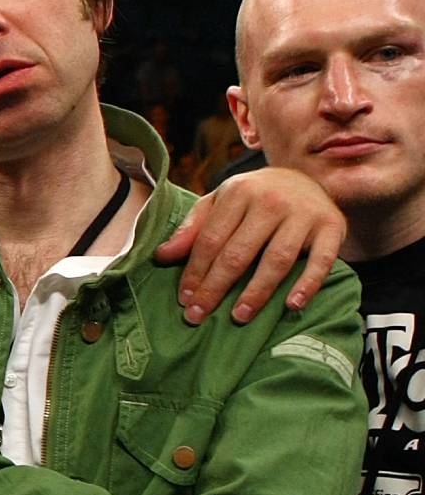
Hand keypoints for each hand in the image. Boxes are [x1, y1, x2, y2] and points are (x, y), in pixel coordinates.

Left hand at [154, 166, 343, 323]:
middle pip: (239, 253)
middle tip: (199, 315)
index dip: (195, 271)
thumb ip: (192, 228)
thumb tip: (162, 255)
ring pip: (276, 259)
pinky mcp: (332, 227)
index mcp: (239, 192)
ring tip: (239, 316)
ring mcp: (304, 214)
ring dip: (257, 292)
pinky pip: (321, 260)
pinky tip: (292, 305)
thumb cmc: (253, 198)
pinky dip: (308, 284)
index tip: (184, 299)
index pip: (211, 239)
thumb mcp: (219, 203)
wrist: (304, 178)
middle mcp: (272, 200)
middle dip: (216, 287)